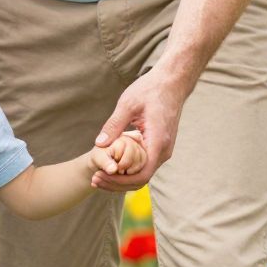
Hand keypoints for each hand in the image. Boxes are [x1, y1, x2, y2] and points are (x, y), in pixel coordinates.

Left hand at [90, 66, 189, 191]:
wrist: (172, 83)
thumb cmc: (150, 90)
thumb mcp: (128, 104)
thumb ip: (114, 125)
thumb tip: (98, 144)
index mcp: (158, 142)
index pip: (141, 175)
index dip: (119, 181)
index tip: (100, 176)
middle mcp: (164, 151)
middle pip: (141, 179)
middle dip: (116, 183)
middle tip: (94, 180)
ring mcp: (163, 150)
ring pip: (142, 174)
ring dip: (121, 179)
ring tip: (99, 176)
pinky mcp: (160, 147)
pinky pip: (144, 165)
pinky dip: (128, 170)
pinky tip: (111, 166)